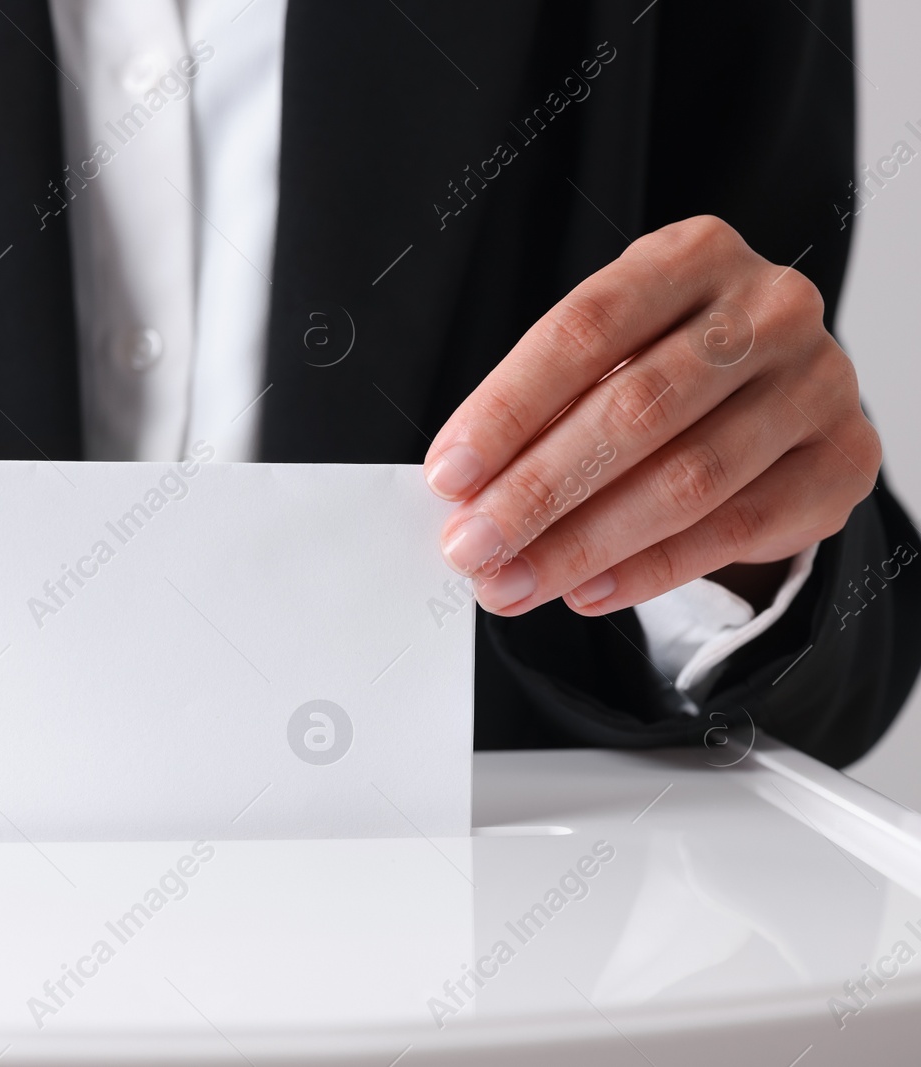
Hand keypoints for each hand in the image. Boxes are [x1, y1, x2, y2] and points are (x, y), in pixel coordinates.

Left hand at [423, 215, 880, 616]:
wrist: (780, 399)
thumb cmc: (669, 368)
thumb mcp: (608, 360)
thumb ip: (546, 411)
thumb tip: (462, 493)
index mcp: (692, 256)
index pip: (583, 331)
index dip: (508, 408)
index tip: (448, 474)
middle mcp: (767, 309)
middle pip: (635, 409)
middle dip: (538, 491)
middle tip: (471, 547)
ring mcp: (818, 383)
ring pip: (686, 478)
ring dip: (582, 544)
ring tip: (512, 581)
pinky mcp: (842, 460)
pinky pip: (735, 529)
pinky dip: (649, 570)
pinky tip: (586, 591)